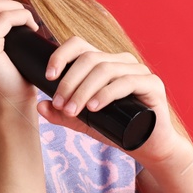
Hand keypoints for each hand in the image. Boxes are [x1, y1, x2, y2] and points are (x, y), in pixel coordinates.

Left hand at [37, 36, 187, 162]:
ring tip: (72, 110)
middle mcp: (121, 61)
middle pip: (89, 58)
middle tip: (60, 104)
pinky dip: (106, 93)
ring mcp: (138, 70)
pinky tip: (94, 106)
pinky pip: (126, 82)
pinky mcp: (152, 84)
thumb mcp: (84, 122)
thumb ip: (62, 114)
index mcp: (104, 62)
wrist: (147, 147)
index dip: (61, 56)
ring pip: (105, 69)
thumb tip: (40, 105)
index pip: (79, 46)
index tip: (47, 77)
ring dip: (83, 90)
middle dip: (69, 81)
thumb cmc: (116, 129)